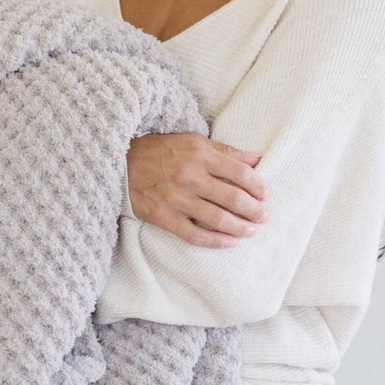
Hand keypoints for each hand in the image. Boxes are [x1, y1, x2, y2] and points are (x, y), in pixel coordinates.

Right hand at [125, 133, 269, 247]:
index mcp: (200, 155)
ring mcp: (176, 199)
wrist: (119, 163)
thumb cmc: (160, 151)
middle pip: (233, 198)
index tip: (265, 194)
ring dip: (240, 227)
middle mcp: (190, 177)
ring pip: (217, 219)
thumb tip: (257, 159)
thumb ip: (226, 151)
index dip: (257, 186)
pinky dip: (215, 241)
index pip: (240, 173)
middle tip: (264, 216)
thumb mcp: (193, 142)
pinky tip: (230, 243)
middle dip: (254, 210)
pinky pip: (194, 234)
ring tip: (252, 230)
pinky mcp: (164, 217)